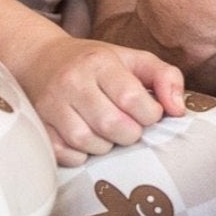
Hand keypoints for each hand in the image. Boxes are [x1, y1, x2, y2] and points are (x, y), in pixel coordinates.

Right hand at [8, 31, 185, 166]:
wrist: (41, 59)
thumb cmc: (96, 62)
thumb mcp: (134, 59)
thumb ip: (165, 77)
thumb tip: (178, 110)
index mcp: (100, 63)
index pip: (132, 98)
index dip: (150, 114)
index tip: (149, 113)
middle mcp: (73, 82)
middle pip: (112, 124)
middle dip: (130, 133)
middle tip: (131, 128)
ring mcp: (51, 104)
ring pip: (87, 142)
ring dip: (106, 146)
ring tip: (109, 133)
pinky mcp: (37, 124)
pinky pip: (64, 153)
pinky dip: (80, 155)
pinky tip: (87, 142)